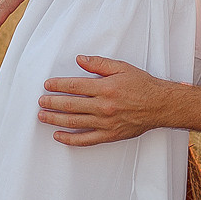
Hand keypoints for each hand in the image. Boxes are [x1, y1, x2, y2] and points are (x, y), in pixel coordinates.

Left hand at [38, 55, 169, 145]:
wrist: (160, 105)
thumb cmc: (142, 84)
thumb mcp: (122, 68)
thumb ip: (99, 64)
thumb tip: (79, 59)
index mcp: (106, 88)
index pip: (75, 86)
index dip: (58, 85)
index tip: (47, 85)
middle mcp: (104, 106)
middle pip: (71, 105)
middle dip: (52, 103)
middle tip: (40, 101)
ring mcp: (106, 122)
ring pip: (74, 122)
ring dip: (55, 119)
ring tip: (42, 116)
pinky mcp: (109, 135)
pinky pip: (86, 139)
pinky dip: (69, 139)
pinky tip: (58, 135)